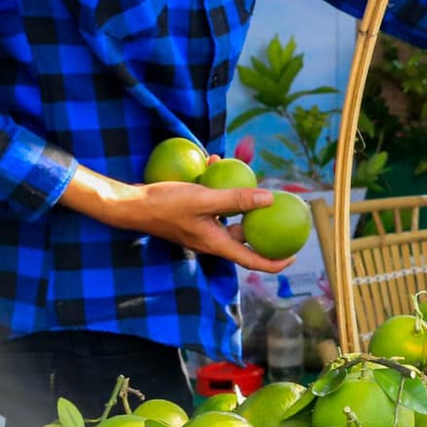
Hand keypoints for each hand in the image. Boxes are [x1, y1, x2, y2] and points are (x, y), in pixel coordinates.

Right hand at [126, 182, 295, 272]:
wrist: (132, 205)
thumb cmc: (166, 205)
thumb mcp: (204, 199)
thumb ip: (236, 199)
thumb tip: (270, 198)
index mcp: (216, 244)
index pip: (252, 260)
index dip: (275, 262)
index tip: (294, 255)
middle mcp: (211, 239)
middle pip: (243, 238)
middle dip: (261, 223)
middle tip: (278, 209)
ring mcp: (201, 228)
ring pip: (228, 216)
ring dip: (237, 197)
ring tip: (248, 177)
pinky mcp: (192, 216)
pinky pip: (213, 204)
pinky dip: (218, 187)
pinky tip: (215, 164)